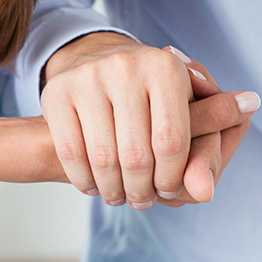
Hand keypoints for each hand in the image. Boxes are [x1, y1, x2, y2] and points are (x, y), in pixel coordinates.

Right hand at [41, 32, 259, 209]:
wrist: (97, 61)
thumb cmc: (149, 95)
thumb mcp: (186, 113)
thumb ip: (204, 154)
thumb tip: (205, 194)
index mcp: (166, 67)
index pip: (171, 143)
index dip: (170, 178)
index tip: (167, 190)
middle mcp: (125, 66)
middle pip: (136, 156)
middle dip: (140, 190)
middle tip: (141, 199)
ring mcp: (87, 77)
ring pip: (102, 159)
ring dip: (112, 190)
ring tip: (119, 196)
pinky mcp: (57, 92)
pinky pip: (71, 153)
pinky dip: (84, 180)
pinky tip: (94, 185)